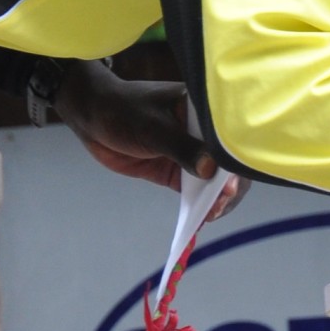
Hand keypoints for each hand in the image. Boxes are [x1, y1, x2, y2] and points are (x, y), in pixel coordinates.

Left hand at [53, 61, 243, 204]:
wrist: (92, 117)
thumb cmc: (124, 110)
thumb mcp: (154, 127)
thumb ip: (183, 148)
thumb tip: (211, 170)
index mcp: (205, 112)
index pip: (231, 138)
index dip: (237, 162)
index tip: (230, 184)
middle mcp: (203, 134)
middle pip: (228, 163)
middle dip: (228, 186)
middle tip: (219, 205)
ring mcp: (190, 154)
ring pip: (212, 181)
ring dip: (215, 199)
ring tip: (211, 215)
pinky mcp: (175, 172)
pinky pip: (193, 191)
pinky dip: (198, 206)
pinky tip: (200, 220)